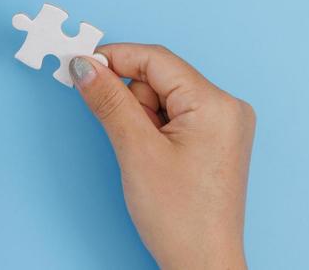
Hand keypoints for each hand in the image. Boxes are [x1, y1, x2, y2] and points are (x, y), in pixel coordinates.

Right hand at [70, 45, 252, 269]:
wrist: (203, 264)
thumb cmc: (180, 217)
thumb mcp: (136, 151)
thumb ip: (109, 101)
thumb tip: (85, 67)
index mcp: (215, 103)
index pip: (157, 60)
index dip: (115, 58)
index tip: (81, 65)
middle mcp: (227, 107)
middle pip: (161, 77)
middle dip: (131, 99)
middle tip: (124, 135)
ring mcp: (225, 124)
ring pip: (165, 97)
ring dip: (142, 116)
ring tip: (145, 156)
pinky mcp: (217, 139)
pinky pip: (176, 115)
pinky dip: (154, 127)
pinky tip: (154, 157)